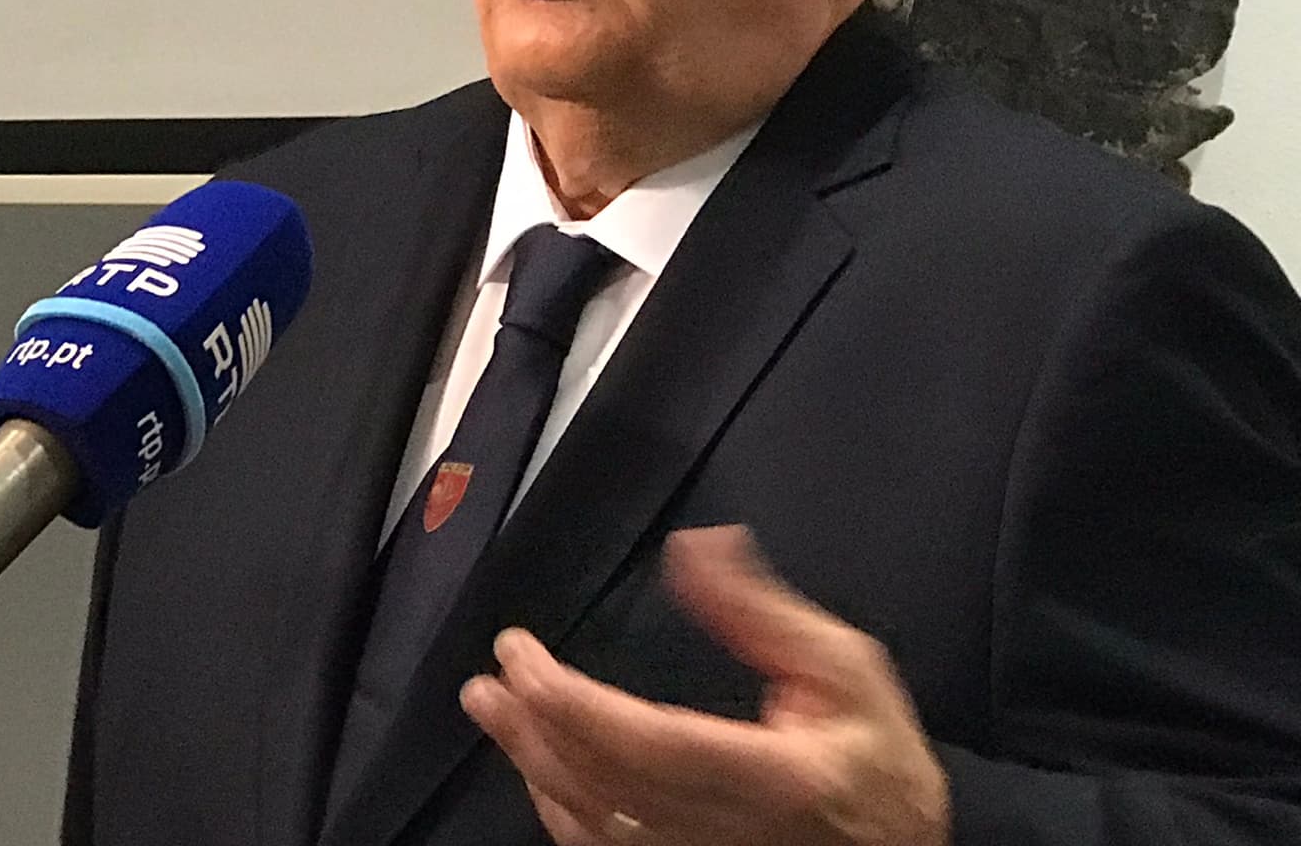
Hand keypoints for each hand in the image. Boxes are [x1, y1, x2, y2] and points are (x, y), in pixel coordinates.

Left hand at [460, 526, 948, 845]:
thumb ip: (760, 611)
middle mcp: (725, 832)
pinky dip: (560, 811)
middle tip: (489, 679)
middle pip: (603, 786)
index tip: (522, 656)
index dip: (573, 702)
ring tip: (496, 711)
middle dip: (532, 727)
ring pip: (592, 827)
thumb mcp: (843, 668)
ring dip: (533, 766)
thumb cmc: (876, 759)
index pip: (649, 743)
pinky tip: (538, 770)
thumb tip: (696, 546)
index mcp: (772, 777)